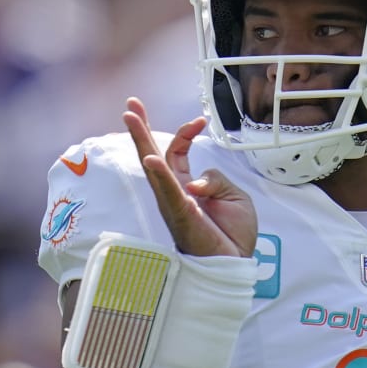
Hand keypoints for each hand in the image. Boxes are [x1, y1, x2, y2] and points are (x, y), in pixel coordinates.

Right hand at [123, 97, 256, 257]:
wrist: (237, 263)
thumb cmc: (232, 235)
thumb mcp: (233, 197)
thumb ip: (216, 179)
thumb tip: (197, 179)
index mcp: (186, 186)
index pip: (177, 151)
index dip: (186, 132)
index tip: (200, 119)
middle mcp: (174, 192)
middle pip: (154, 154)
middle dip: (140, 128)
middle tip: (130, 104)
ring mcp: (174, 203)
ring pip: (154, 167)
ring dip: (142, 141)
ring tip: (130, 118)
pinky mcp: (180, 215)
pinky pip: (168, 192)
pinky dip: (161, 175)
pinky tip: (151, 159)